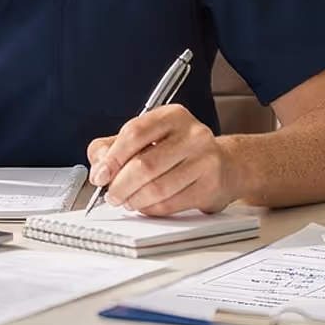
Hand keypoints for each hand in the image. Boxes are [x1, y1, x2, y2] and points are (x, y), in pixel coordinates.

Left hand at [86, 105, 238, 215]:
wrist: (226, 165)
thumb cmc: (180, 150)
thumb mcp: (148, 137)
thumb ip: (115, 146)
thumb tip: (98, 164)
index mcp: (172, 115)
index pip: (135, 132)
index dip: (112, 157)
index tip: (100, 174)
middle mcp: (192, 134)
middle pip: (145, 164)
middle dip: (120, 184)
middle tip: (111, 194)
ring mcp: (205, 160)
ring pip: (157, 187)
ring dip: (134, 199)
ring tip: (125, 200)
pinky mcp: (210, 186)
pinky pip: (171, 203)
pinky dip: (150, 209)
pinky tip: (144, 205)